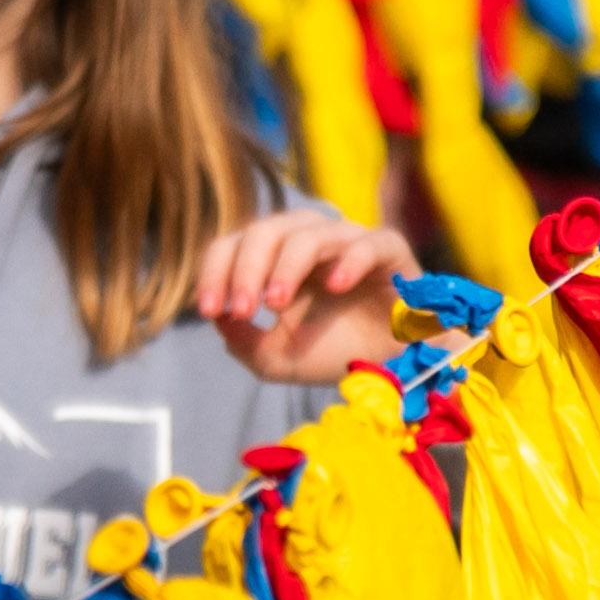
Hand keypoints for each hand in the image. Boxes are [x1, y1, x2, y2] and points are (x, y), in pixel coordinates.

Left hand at [195, 207, 408, 384]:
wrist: (392, 370)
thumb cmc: (334, 354)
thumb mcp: (275, 358)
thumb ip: (241, 340)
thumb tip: (218, 315)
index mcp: (276, 258)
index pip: (235, 245)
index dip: (215, 272)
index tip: (206, 309)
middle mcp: (310, 242)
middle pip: (266, 230)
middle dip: (245, 269)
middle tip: (240, 309)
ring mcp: (350, 242)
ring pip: (309, 234)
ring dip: (285, 267)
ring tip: (275, 304)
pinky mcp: (390, 252)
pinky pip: (370, 242)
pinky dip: (350, 260)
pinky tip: (335, 286)